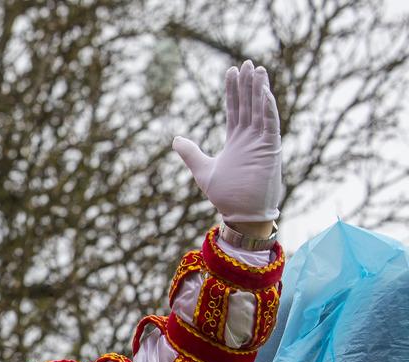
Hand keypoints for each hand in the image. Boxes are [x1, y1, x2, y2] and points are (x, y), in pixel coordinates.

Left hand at [173, 60, 282, 223]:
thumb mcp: (202, 169)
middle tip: (245, 63)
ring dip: (259, 90)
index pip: (235, 109)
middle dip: (247, 84)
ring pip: (261, 110)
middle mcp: (250, 137)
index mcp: (236, 140)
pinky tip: (265, 91)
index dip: (233, 91)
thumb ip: (190, 153)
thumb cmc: (225, 195)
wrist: (240, 214)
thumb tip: (176, 139)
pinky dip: (268, 108)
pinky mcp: (270, 149)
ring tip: (257, 69)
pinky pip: (270, 124)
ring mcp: (261, 142)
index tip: (230, 71)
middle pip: (249, 104)